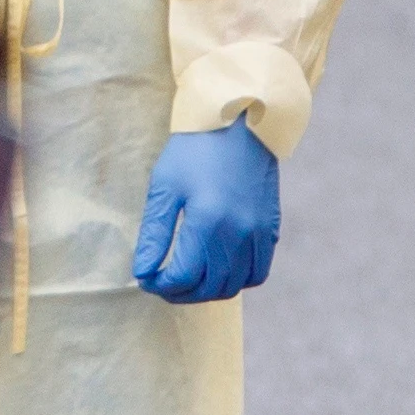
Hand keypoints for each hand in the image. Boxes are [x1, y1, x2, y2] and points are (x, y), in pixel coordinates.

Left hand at [130, 120, 278, 303]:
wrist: (241, 121)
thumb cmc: (196, 149)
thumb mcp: (165, 186)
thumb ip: (154, 234)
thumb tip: (142, 273)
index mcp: (208, 221)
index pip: (182, 276)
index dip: (159, 284)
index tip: (146, 278)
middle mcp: (238, 233)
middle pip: (208, 288)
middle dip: (180, 293)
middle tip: (163, 282)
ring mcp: (259, 233)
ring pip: (233, 286)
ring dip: (208, 290)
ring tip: (188, 278)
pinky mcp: (271, 229)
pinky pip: (257, 273)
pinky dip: (236, 279)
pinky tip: (219, 267)